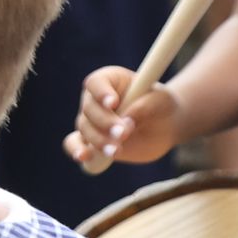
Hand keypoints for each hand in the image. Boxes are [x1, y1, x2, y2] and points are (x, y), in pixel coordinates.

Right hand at [63, 66, 181, 166]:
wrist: (163, 127)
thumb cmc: (161, 106)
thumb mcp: (162, 101)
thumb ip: (147, 105)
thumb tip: (127, 117)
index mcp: (110, 81)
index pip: (96, 82)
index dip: (101, 92)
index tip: (113, 103)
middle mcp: (95, 99)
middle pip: (88, 108)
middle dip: (105, 122)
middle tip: (123, 132)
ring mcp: (91, 121)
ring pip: (84, 128)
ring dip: (99, 140)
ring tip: (117, 150)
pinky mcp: (90, 141)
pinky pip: (73, 144)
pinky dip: (76, 149)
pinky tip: (83, 156)